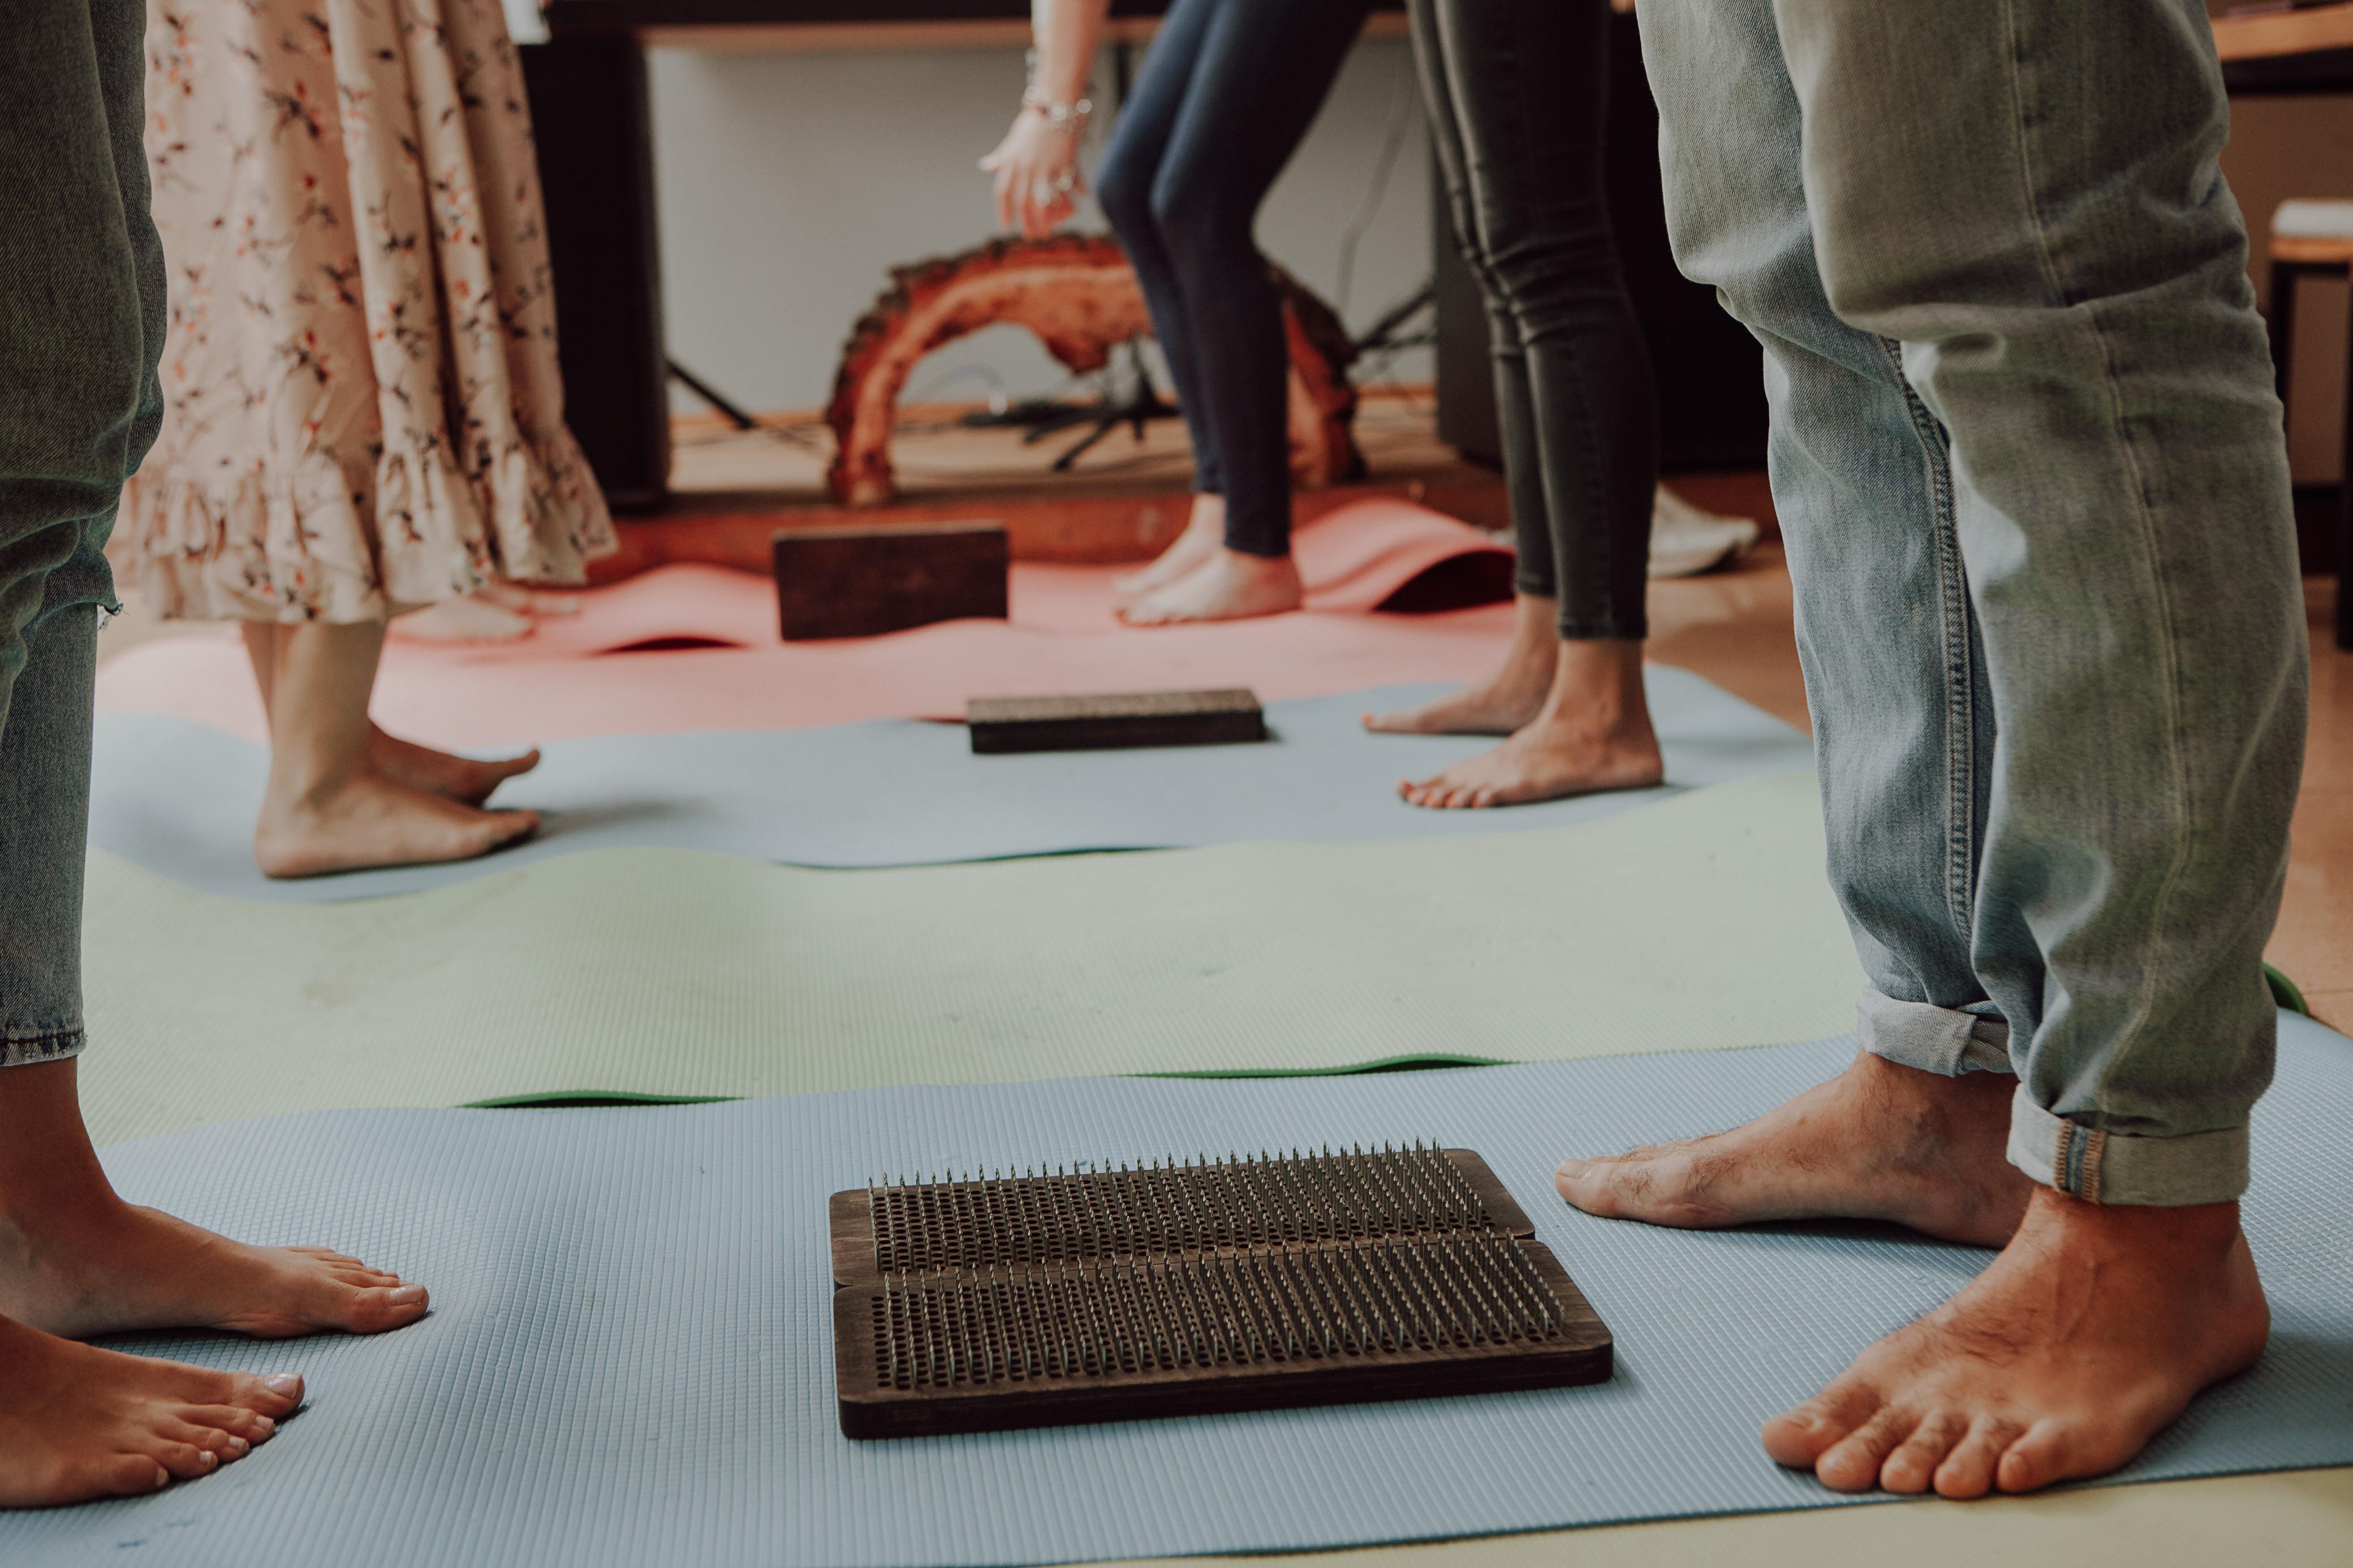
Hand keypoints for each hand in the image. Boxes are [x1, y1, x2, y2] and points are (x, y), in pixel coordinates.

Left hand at [980, 109, 1081, 238]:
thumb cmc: (1032, 126)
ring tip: (1048, 232)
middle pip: (1023, 202)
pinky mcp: (1064, 164)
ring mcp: (1045, 166)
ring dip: (1045, 221)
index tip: (1006, 227)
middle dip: (1027, 223)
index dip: (1003, 212)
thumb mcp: (1012, 143)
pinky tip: (1070, 214)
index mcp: (1011, 162)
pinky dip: (1068, 203)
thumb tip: (985, 166)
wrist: (1054, 108)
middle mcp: (1026, 166)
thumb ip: (1000, 159)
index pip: (1003, 192)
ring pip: (1043, 201)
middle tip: (1031, 236)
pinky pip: (1065, 190)